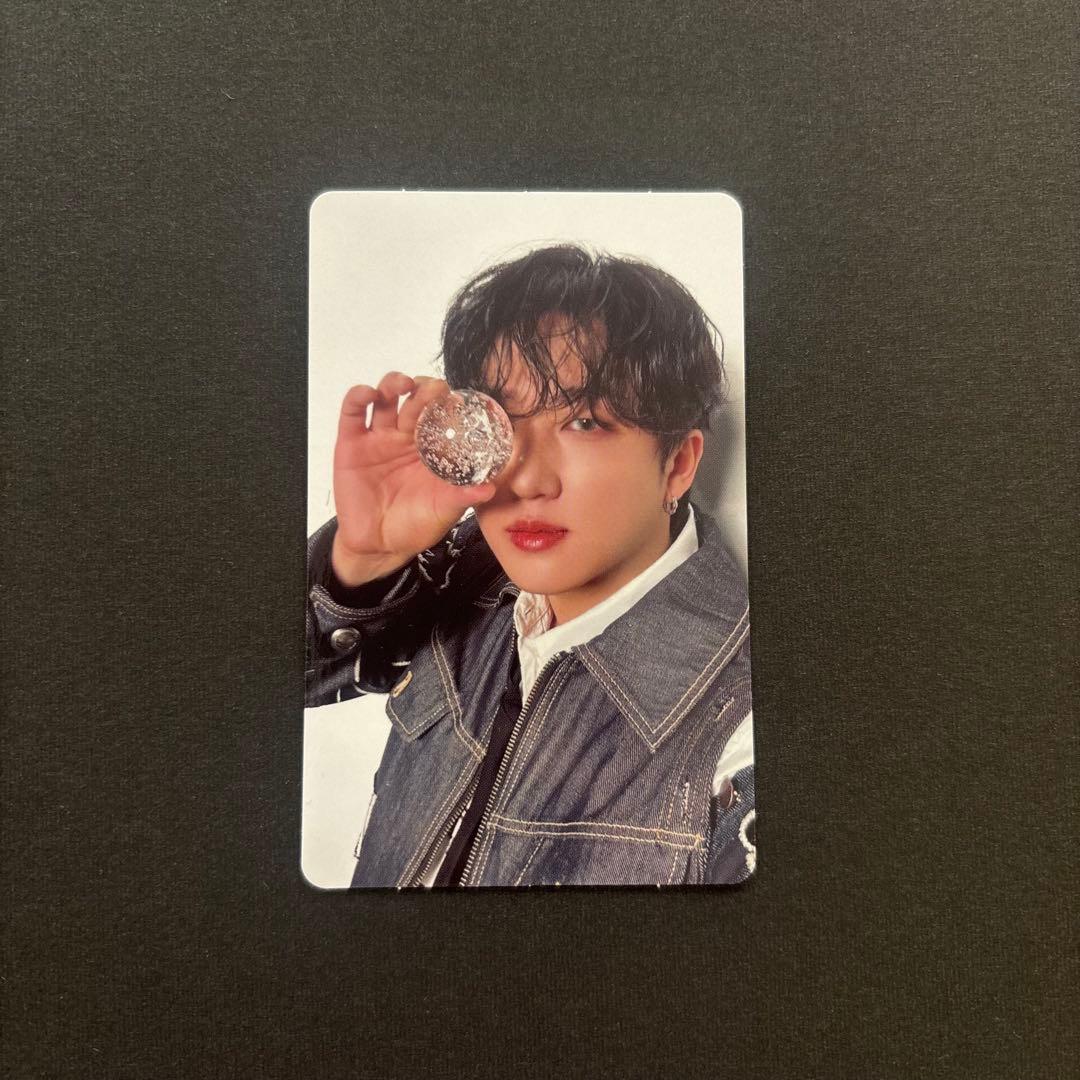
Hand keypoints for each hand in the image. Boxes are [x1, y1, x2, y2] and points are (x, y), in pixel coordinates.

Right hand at [330, 372, 495, 585]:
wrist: (378, 546)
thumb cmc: (413, 526)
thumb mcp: (444, 511)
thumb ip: (463, 496)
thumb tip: (490, 488)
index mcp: (431, 449)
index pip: (442, 416)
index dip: (450, 404)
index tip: (460, 401)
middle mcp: (406, 438)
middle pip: (415, 400)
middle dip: (426, 389)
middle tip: (436, 390)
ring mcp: (379, 438)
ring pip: (386, 397)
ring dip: (394, 382)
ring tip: (404, 385)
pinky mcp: (351, 443)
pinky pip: (353, 412)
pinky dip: (359, 396)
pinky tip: (370, 395)